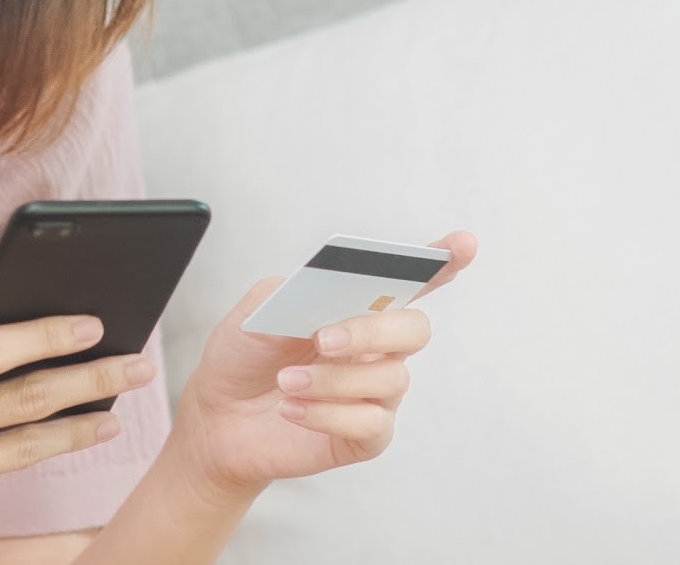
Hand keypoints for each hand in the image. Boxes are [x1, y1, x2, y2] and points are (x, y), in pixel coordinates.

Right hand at [0, 308, 151, 557]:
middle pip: (24, 401)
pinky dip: (32, 450)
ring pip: (26, 448)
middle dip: (91, 379)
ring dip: (81, 424)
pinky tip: (61, 432)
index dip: (46, 336)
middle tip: (138, 363)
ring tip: (117, 404)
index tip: (94, 323)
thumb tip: (5, 314)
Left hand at [168, 231, 476, 495]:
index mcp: (356, 307)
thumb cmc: (244, 358)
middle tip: (323, 339)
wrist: (216, 416)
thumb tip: (326, 290)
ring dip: (331, 379)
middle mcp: (377, 348)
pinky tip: (292, 409)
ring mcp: (376, 392)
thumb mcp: (254, 312)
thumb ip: (292, 293)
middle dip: (371, 330)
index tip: (462, 245)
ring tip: (286, 380)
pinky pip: (370, 422)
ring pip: (388, 378)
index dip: (442, 262)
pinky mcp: (366, 435)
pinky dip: (326, 414)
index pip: (411, 281)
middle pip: (413, 329)